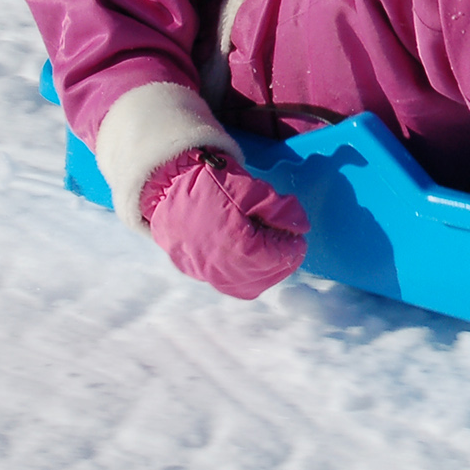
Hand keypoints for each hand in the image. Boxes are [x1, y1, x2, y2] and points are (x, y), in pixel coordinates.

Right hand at [140, 148, 309, 299]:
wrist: (167, 189)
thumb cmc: (210, 184)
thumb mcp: (251, 188)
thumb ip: (280, 209)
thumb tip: (301, 227)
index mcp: (239, 246)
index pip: (279, 256)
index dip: (293, 246)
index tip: (299, 235)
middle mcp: (224, 267)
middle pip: (268, 274)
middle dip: (283, 260)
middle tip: (289, 243)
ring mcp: (209, 274)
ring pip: (251, 286)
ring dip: (268, 272)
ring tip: (273, 252)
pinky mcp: (199, 273)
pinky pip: (231, 285)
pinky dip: (248, 278)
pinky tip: (252, 261)